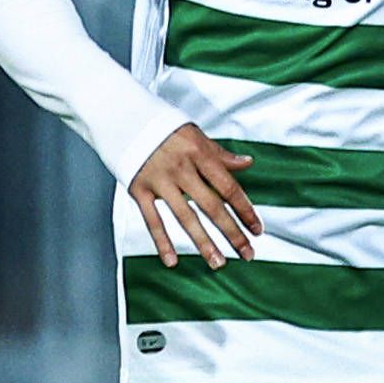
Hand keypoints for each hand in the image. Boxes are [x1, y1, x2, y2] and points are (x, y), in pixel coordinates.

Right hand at [127, 123, 259, 267]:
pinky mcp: (139, 190)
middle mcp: (181, 168)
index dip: (245, 210)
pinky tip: (172, 262)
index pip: (228, 187)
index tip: (257, 230)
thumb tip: (248, 163)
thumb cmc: (166, 130)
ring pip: (185, 217)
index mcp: (199, 153)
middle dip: (232, 233)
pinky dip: (162, 242)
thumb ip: (220, 154)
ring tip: (218, 263)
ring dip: (203, 243)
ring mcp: (160, 180)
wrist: (127, 120)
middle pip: (211, 207)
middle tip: (247, 254)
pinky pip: (152, 220)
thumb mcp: (197, 136)